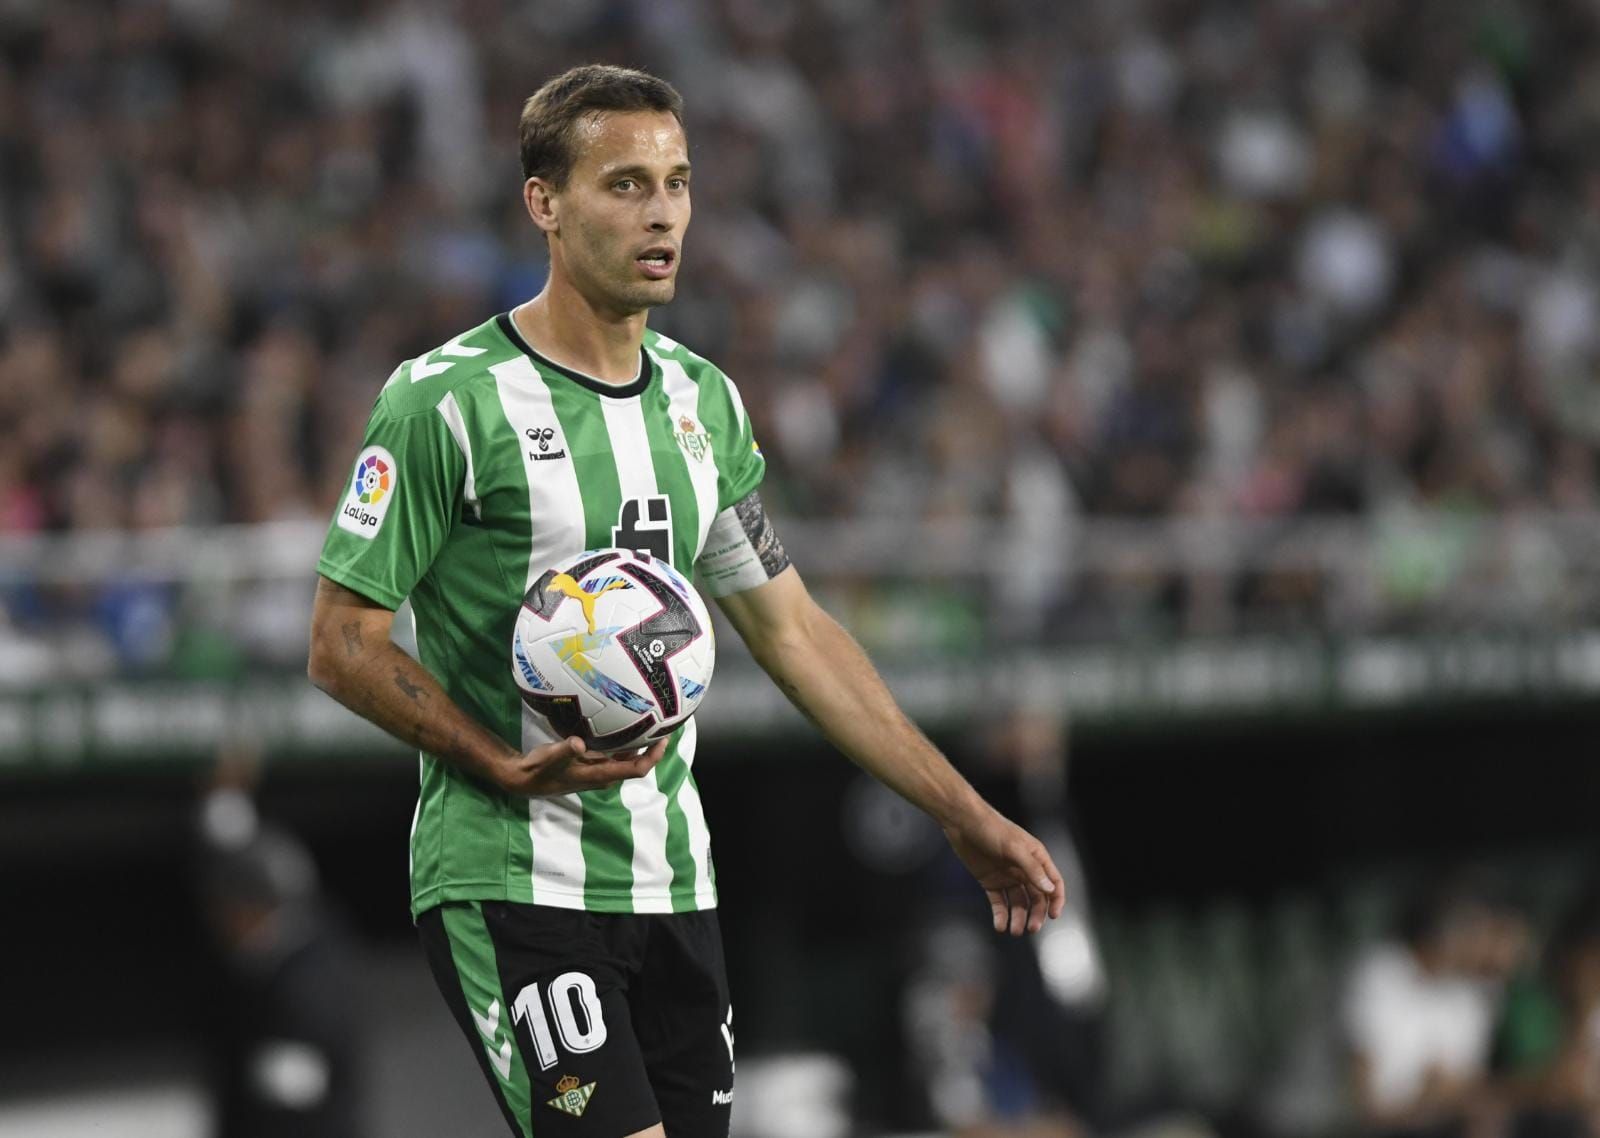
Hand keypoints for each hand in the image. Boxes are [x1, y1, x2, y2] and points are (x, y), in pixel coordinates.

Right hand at [495, 736, 666, 795]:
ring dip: (639, 745)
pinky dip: (623, 743)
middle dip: (651, 748)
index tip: (663, 740)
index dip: (652, 757)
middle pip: (636, 763)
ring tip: (649, 723)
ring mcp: (597, 770)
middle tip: (661, 725)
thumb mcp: (551, 758)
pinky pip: (614, 754)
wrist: (525, 779)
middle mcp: (603, 775)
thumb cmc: (539, 769)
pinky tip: (624, 726)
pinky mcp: (590, 763)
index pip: (636, 769)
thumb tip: (578, 743)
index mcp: (600, 775)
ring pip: (625, 758)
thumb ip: (565, 751)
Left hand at [944, 807, 1065, 935]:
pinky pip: (999, 902)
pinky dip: (1000, 915)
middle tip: (1031, 929)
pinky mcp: (990, 881)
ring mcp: (1007, 876)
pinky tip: (1000, 926)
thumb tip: (1049, 889)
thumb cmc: (991, 828)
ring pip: (1018, 902)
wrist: (962, 822)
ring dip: (1018, 918)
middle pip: (1036, 897)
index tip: (1053, 916)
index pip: (1053, 882)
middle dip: (1036, 914)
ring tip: (1013, 931)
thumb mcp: (1014, 847)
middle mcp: (1024, 869)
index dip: (1056, 899)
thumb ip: (1032, 869)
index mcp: (1036, 857)